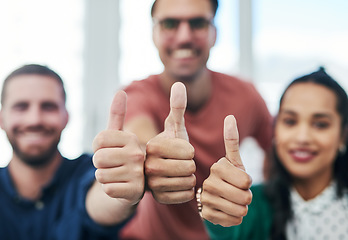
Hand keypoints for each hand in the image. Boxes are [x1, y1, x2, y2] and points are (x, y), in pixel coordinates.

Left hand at [92, 90, 144, 205]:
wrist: (133, 184)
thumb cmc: (122, 155)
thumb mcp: (118, 136)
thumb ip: (117, 114)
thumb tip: (121, 92)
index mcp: (131, 138)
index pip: (99, 140)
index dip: (98, 147)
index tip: (109, 150)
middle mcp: (137, 154)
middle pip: (98, 158)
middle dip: (100, 164)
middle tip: (113, 165)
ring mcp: (137, 174)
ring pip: (101, 175)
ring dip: (104, 177)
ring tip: (117, 175)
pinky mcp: (135, 191)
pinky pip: (107, 189)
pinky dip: (110, 189)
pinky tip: (120, 186)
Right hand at [145, 82, 195, 203]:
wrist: (152, 172)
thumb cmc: (167, 147)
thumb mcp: (173, 128)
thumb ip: (177, 107)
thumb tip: (179, 84)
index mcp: (152, 145)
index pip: (188, 151)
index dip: (189, 151)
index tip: (180, 151)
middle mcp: (145, 165)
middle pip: (189, 168)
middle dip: (190, 165)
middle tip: (180, 163)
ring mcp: (148, 184)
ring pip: (188, 182)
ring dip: (188, 178)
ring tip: (177, 174)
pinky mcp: (155, 199)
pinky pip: (184, 196)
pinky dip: (186, 191)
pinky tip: (176, 185)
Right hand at [201, 115, 251, 226]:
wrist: (216, 198)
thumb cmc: (229, 177)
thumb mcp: (234, 160)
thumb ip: (232, 140)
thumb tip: (230, 116)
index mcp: (218, 167)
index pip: (246, 181)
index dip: (247, 182)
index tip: (238, 179)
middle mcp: (208, 183)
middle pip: (245, 197)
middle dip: (247, 197)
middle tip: (238, 193)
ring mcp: (206, 200)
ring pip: (240, 211)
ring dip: (242, 208)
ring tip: (232, 201)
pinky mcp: (207, 215)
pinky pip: (234, 221)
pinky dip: (235, 218)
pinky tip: (227, 210)